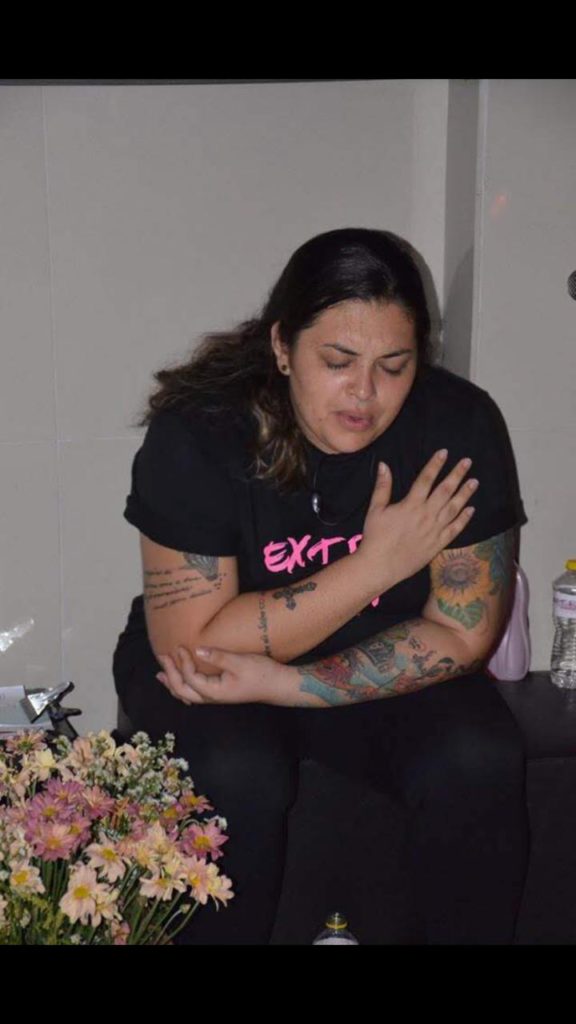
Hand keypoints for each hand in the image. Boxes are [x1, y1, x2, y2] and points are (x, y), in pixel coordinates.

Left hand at [156, 646, 291, 705]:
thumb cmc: (260, 673)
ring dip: (172, 683)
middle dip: (170, 674)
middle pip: (182, 690)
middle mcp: (212, 697)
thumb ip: (218, 657)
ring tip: (161, 674)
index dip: (182, 663)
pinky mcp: (219, 692)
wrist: (277, 685)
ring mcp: (215, 697)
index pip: (190, 678)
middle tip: (162, 657)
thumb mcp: (239, 662)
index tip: (179, 646)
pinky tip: (182, 681)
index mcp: (214, 692)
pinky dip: (183, 686)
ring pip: (186, 694)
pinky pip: (194, 693)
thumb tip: (197, 651)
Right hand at [358, 450, 477, 590]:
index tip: (444, 453)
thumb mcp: (375, 509)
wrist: (380, 566)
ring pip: (454, 508)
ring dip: (465, 494)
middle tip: (467, 462)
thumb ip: (382, 487)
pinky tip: (471, 509)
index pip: (426, 479)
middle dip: (457, 474)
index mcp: (410, 505)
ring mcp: (434, 530)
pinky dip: (464, 519)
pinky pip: (455, 529)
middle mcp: (426, 515)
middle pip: (445, 490)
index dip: (435, 464)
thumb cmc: (375, 537)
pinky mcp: (437, 544)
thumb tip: (384, 465)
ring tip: (474, 481)